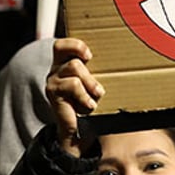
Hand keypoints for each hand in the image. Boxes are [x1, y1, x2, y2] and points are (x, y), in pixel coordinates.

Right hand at [45, 38, 104, 155]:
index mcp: (64, 63)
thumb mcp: (93, 83)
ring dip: (90, 82)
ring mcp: (52, 80)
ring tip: (98, 94)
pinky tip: (90, 105)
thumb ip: (97, 71)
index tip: (90, 55)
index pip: (62, 45)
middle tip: (98, 84)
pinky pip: (72, 85)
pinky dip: (85, 96)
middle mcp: (55, 69)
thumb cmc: (89, 101)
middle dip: (89, 69)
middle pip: (71, 55)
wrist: (78, 129)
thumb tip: (121, 58)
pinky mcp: (53, 92)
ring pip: (74, 67)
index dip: (75, 45)